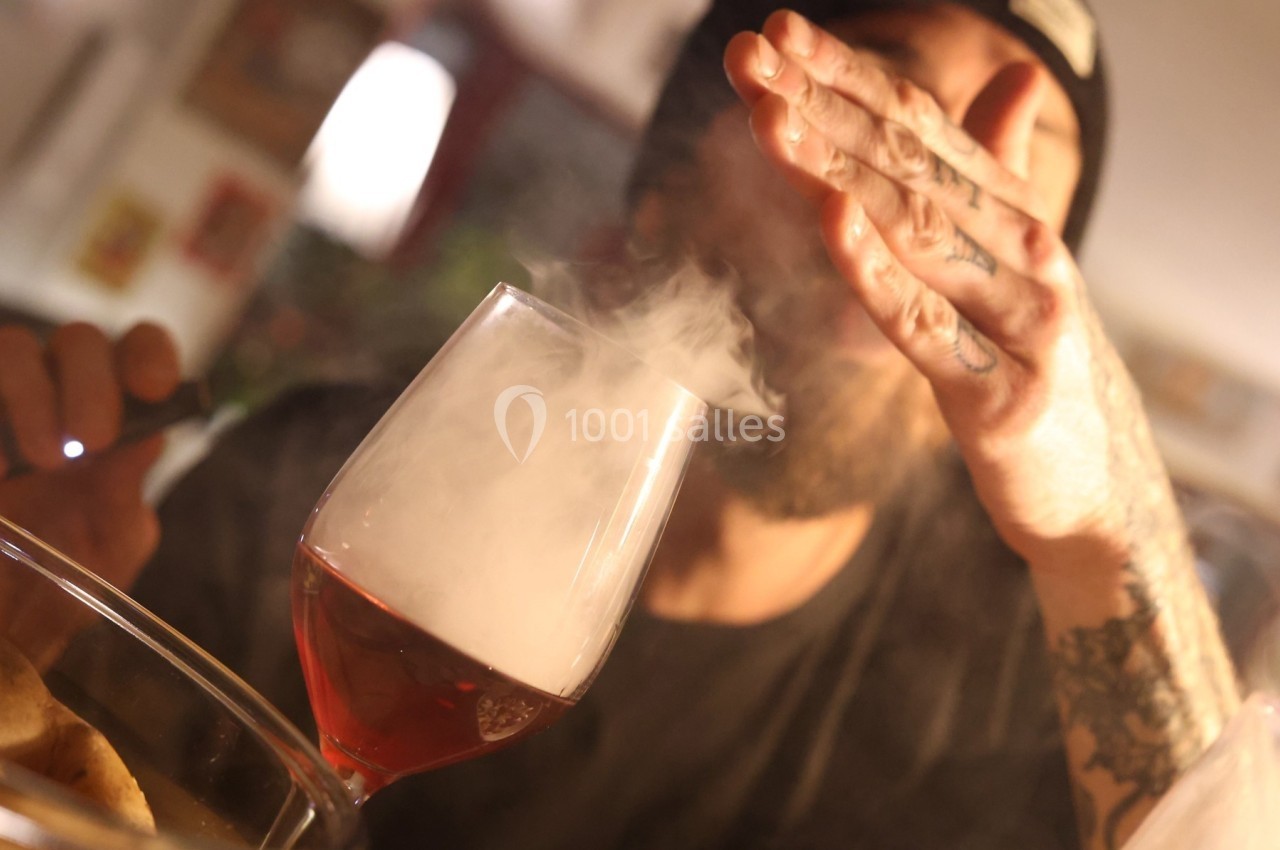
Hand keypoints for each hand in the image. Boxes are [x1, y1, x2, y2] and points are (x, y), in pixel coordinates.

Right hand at [0, 322, 179, 663]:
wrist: (10, 615)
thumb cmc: (67, 574)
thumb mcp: (111, 544)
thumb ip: (125, 495)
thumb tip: (142, 440)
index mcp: (117, 413)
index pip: (142, 349)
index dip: (150, 356)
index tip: (154, 389)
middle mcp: (59, 392)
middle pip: (80, 341)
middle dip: (92, 383)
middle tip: (93, 439)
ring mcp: (3, 403)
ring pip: (14, 348)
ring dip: (32, 394)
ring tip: (45, 460)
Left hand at [724, 12, 1162, 568]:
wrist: (1100, 487)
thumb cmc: (1039, 364)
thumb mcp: (1018, 266)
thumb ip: (1002, 173)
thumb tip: (1016, 74)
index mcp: (1017, 216)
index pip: (923, 129)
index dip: (846, 77)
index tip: (775, 35)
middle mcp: (1026, 253)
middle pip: (910, 165)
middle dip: (822, 107)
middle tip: (749, 58)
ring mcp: (1021, 323)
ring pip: (915, 233)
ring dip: (836, 171)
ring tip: (770, 120)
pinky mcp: (1000, 398)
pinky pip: (926, 326)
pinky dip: (877, 272)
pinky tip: (831, 219)